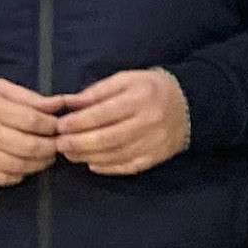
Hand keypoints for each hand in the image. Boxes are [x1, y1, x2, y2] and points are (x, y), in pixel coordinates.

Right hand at [0, 78, 59, 185]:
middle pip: (26, 145)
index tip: (58, 126)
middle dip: (49, 147)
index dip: (50, 125)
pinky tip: (25, 166)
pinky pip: (2, 178)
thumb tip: (59, 104)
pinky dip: (19, 175)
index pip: (29, 119)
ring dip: (39, 164)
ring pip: (17, 164)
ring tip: (46, 156)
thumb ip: (28, 97)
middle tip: (57, 144)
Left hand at [55, 67, 189, 175]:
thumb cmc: (150, 89)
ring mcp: (154, 142)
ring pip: (117, 154)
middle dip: (80, 143)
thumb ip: (97, 91)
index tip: (60, 126)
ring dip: (89, 156)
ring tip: (70, 154)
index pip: (104, 113)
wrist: (187, 105)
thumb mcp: (125, 79)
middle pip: (109, 137)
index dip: (79, 122)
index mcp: (139, 98)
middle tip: (59, 145)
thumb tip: (70, 104)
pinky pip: (129, 166)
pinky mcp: (157, 156)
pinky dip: (108, 167)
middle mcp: (149, 121)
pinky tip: (92, 164)